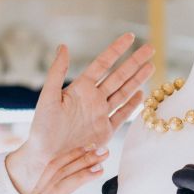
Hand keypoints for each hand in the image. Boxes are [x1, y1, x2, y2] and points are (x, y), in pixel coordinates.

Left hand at [10, 34, 153, 192]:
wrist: (45, 157)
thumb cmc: (42, 128)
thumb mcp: (47, 97)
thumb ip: (56, 72)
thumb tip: (63, 46)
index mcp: (80, 88)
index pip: (103, 64)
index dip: (117, 50)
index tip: (130, 37)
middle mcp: (93, 99)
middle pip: (119, 76)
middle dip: (135, 61)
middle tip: (150, 47)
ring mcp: (100, 114)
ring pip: (124, 92)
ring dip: (138, 79)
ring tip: (151, 65)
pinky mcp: (105, 131)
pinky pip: (122, 115)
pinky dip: (132, 105)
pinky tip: (141, 94)